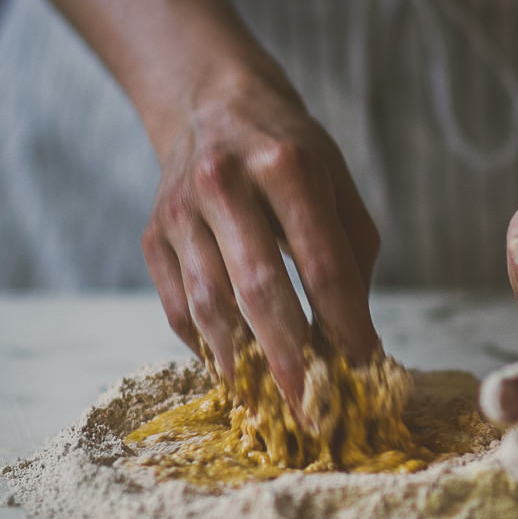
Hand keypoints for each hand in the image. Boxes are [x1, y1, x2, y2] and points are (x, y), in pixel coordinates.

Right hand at [140, 67, 380, 416]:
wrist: (212, 104)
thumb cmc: (289, 153)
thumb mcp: (335, 184)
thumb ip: (349, 258)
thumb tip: (357, 344)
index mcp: (287, 166)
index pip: (322, 265)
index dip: (346, 326)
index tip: (364, 372)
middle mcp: (226, 184)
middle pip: (260, 291)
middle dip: (291, 362)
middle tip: (314, 413)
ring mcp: (181, 211)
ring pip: (210, 307)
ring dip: (244, 365)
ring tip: (272, 405)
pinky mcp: (153, 235)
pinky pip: (178, 308)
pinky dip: (208, 348)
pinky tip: (236, 372)